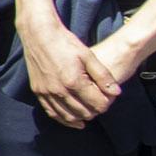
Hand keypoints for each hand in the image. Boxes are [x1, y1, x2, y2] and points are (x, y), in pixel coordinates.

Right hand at [16, 2, 120, 126]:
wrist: (39, 34)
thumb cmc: (65, 43)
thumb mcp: (88, 56)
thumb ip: (103, 76)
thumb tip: (116, 92)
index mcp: (74, 81)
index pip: (97, 103)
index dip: (106, 103)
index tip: (108, 99)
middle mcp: (59, 90)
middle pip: (83, 112)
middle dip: (94, 111)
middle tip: (99, 106)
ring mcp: (47, 92)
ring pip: (67, 115)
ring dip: (80, 118)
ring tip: (88, 117)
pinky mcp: (38, 91)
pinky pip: (51, 112)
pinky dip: (63, 118)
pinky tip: (72, 120)